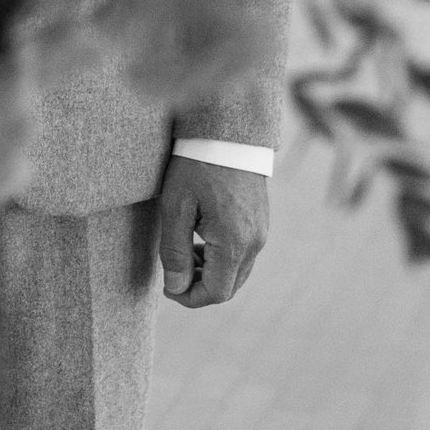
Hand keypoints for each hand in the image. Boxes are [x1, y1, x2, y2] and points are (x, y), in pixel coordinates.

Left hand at [160, 156, 268, 308]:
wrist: (227, 132)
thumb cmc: (196, 166)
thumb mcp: (175, 208)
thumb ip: (174, 253)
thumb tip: (176, 288)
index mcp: (234, 243)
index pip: (215, 294)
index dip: (189, 297)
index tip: (167, 286)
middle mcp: (255, 242)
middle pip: (228, 288)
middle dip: (199, 287)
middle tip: (174, 269)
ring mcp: (261, 232)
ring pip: (237, 273)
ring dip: (211, 272)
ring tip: (185, 250)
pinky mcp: (261, 222)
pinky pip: (244, 255)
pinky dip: (223, 258)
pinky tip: (202, 238)